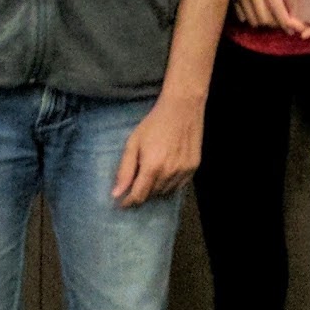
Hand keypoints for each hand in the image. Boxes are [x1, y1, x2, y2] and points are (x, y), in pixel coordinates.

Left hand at [112, 92, 203, 207]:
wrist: (182, 108)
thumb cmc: (154, 123)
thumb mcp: (133, 143)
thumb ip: (125, 170)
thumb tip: (116, 194)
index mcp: (152, 167)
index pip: (138, 196)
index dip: (128, 201)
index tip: (121, 201)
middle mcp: (169, 172)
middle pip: (152, 195)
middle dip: (141, 193)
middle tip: (136, 182)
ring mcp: (184, 171)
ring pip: (165, 192)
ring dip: (155, 189)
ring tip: (150, 174)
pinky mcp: (194, 167)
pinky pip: (179, 185)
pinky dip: (169, 184)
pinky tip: (165, 171)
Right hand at [233, 0, 307, 33]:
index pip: (276, 4)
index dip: (286, 20)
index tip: (296, 28)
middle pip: (263, 16)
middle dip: (277, 26)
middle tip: (289, 28)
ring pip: (252, 17)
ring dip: (265, 24)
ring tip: (276, 23)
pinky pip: (241, 12)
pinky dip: (251, 18)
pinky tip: (260, 17)